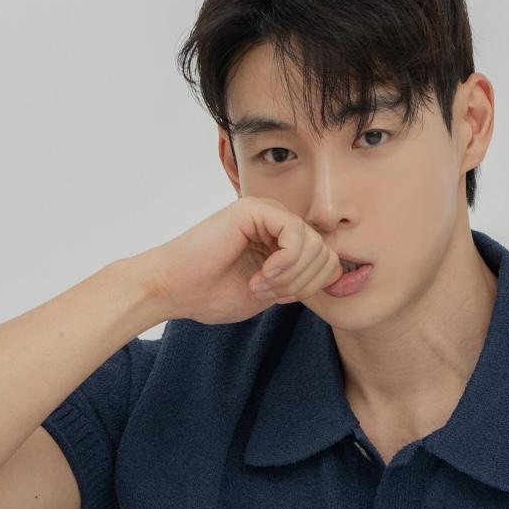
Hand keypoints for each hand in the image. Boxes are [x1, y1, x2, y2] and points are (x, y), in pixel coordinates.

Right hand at [136, 196, 343, 323]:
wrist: (173, 289)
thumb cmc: (211, 293)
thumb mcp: (270, 293)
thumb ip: (298, 282)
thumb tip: (334, 275)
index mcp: (282, 242)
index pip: (327, 260)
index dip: (311, 287)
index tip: (281, 299)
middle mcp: (277, 223)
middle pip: (326, 253)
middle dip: (303, 283)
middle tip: (270, 292)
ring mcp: (266, 212)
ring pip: (315, 244)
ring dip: (292, 275)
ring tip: (262, 285)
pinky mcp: (255, 209)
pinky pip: (296, 233)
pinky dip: (285, 262)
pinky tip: (262, 274)